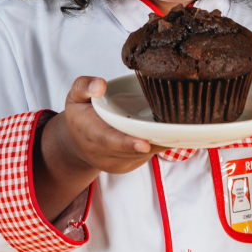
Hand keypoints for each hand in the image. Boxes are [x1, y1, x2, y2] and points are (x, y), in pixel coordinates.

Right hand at [52, 76, 167, 173]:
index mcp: (87, 131)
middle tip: (173, 134)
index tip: (144, 143)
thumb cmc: (81, 114)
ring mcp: (113, 162)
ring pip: (140, 155)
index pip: (107, 139)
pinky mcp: (125, 166)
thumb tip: (100, 85)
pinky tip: (166, 133)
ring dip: (157, 144)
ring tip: (175, 129)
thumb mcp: (76, 95)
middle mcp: (99, 152)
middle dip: (151, 143)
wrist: (77, 142)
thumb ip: (84, 86)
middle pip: (128, 150)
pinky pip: (144, 158)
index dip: (126, 142)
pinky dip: (156, 146)